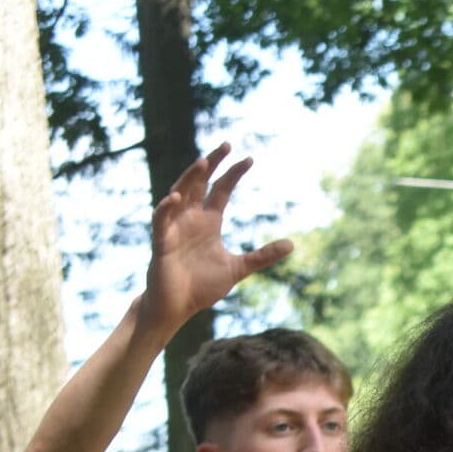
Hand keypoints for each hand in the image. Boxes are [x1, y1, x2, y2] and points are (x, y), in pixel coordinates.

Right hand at [138, 144, 291, 336]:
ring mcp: (174, 228)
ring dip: (190, 178)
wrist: (177, 306)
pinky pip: (161, 220)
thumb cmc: (202, 286)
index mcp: (208, 222)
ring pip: (179, 194)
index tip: (249, 158)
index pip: (221, 190)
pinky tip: (175, 197)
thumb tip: (292, 244)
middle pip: (200, 183)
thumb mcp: (238, 268)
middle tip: (226, 144)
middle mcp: (190, 219)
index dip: (233, 174)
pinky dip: (166, 208)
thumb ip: (262, 256)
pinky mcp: (161, 242)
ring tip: (204, 162)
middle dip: (211, 164)